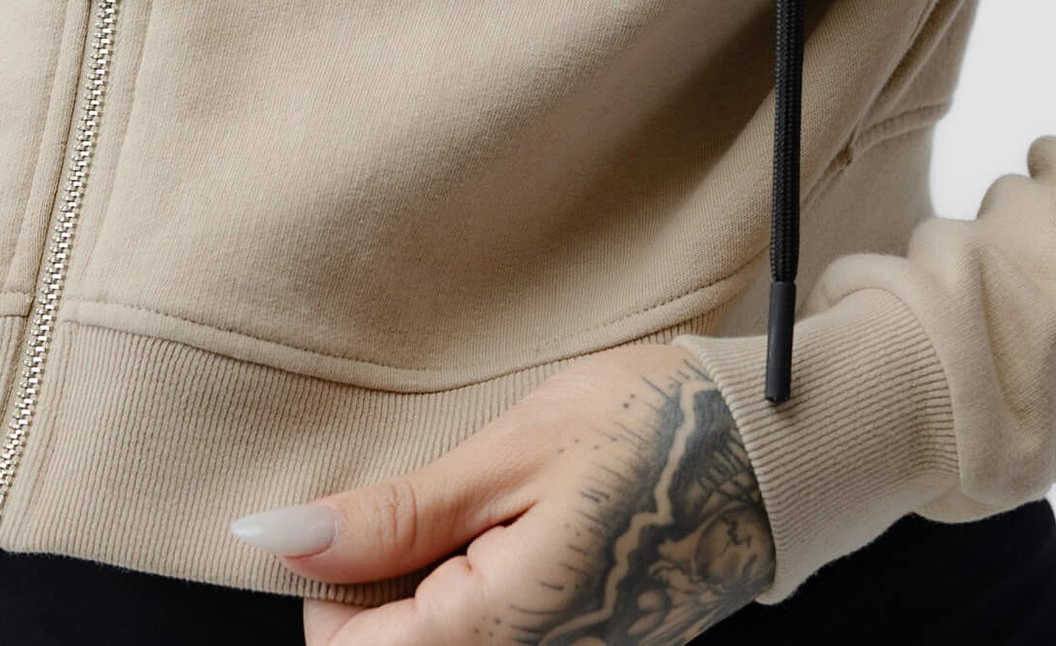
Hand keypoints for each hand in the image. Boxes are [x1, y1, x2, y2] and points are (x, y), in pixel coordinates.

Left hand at [230, 340, 771, 644]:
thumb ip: (394, 515)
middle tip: (431, 491)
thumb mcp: (510, 453)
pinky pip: (500, 629)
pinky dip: (480, 578)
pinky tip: (516, 518)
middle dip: (381, 580)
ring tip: (478, 498)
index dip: (327, 581)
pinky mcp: (591, 642)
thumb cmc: (651, 430)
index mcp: (498, 632)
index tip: (362, 507)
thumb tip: (277, 537)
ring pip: (446, 639)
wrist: (778, 447)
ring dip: (433, 577)